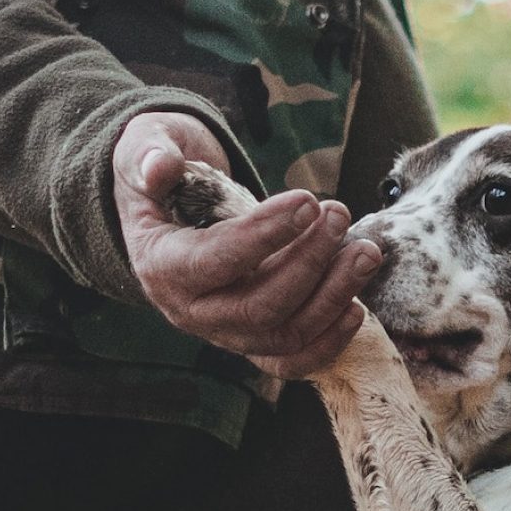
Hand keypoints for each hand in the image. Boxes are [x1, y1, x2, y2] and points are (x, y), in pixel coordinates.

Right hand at [113, 112, 376, 378]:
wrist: (169, 212)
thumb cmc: (165, 176)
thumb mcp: (145, 149)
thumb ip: (149, 155)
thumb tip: (159, 168)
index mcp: (162, 266)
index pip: (215, 261)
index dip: (263, 235)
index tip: (306, 202)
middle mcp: (191, 311)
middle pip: (259, 306)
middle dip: (308, 262)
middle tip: (338, 215)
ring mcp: (224, 333)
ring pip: (283, 334)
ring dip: (332, 296)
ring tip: (365, 252)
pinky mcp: (252, 340)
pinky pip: (292, 361)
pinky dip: (328, 342)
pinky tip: (357, 307)